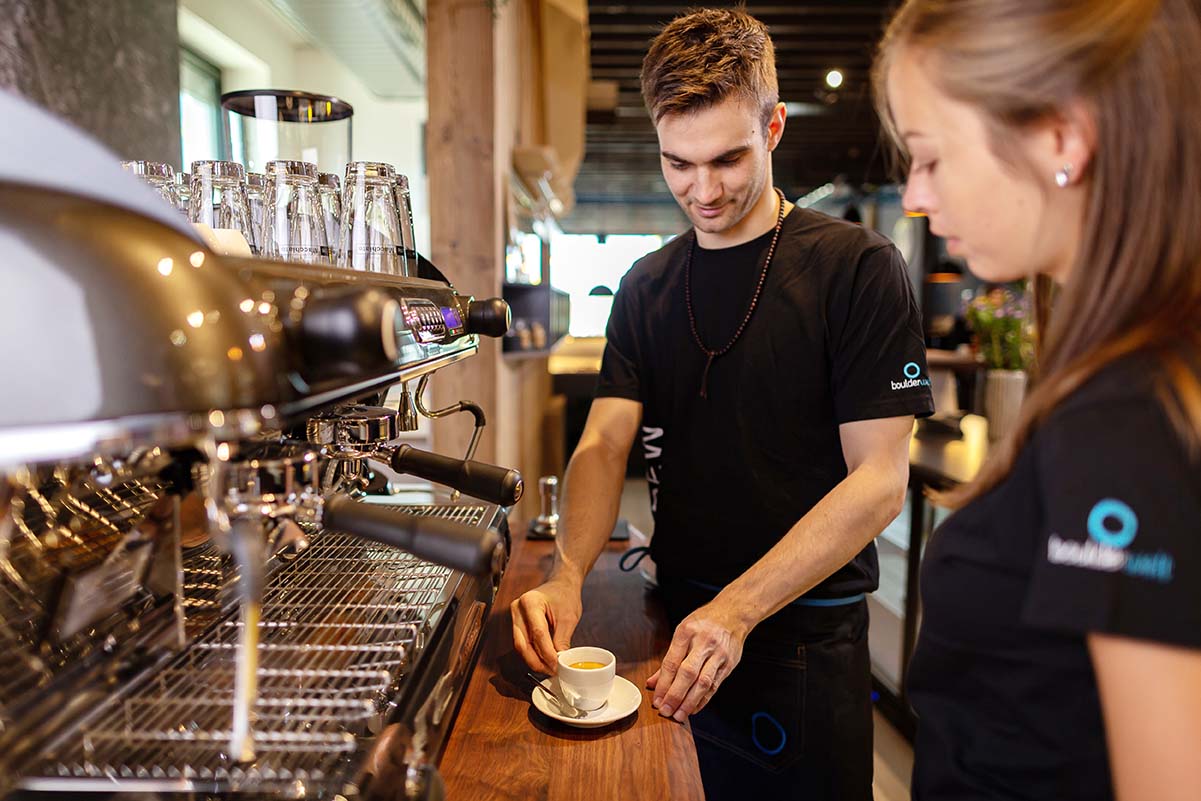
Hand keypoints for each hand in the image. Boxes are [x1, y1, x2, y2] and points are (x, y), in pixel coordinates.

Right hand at [511, 577, 582, 673]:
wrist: (561, 584)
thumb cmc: (565, 595)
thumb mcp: (568, 617)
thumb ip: (562, 640)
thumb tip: (559, 662)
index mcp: (530, 602)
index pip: (537, 633)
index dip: (547, 653)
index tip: (557, 665)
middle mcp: (517, 608)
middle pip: (523, 643)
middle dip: (537, 661)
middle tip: (552, 671)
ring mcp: (514, 616)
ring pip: (521, 646)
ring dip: (534, 660)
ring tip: (549, 668)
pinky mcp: (517, 624)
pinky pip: (522, 643)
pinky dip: (532, 654)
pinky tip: (544, 661)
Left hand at [647, 599, 748, 721]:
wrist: (733, 613)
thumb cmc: (704, 622)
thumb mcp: (683, 632)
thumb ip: (668, 658)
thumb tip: (653, 682)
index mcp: (687, 632)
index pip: (672, 662)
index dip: (663, 684)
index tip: (657, 699)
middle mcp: (703, 643)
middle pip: (687, 674)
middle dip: (675, 695)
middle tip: (666, 711)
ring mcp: (718, 654)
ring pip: (703, 682)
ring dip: (690, 702)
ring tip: (679, 715)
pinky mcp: (729, 664)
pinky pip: (715, 685)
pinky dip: (704, 700)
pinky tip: (694, 708)